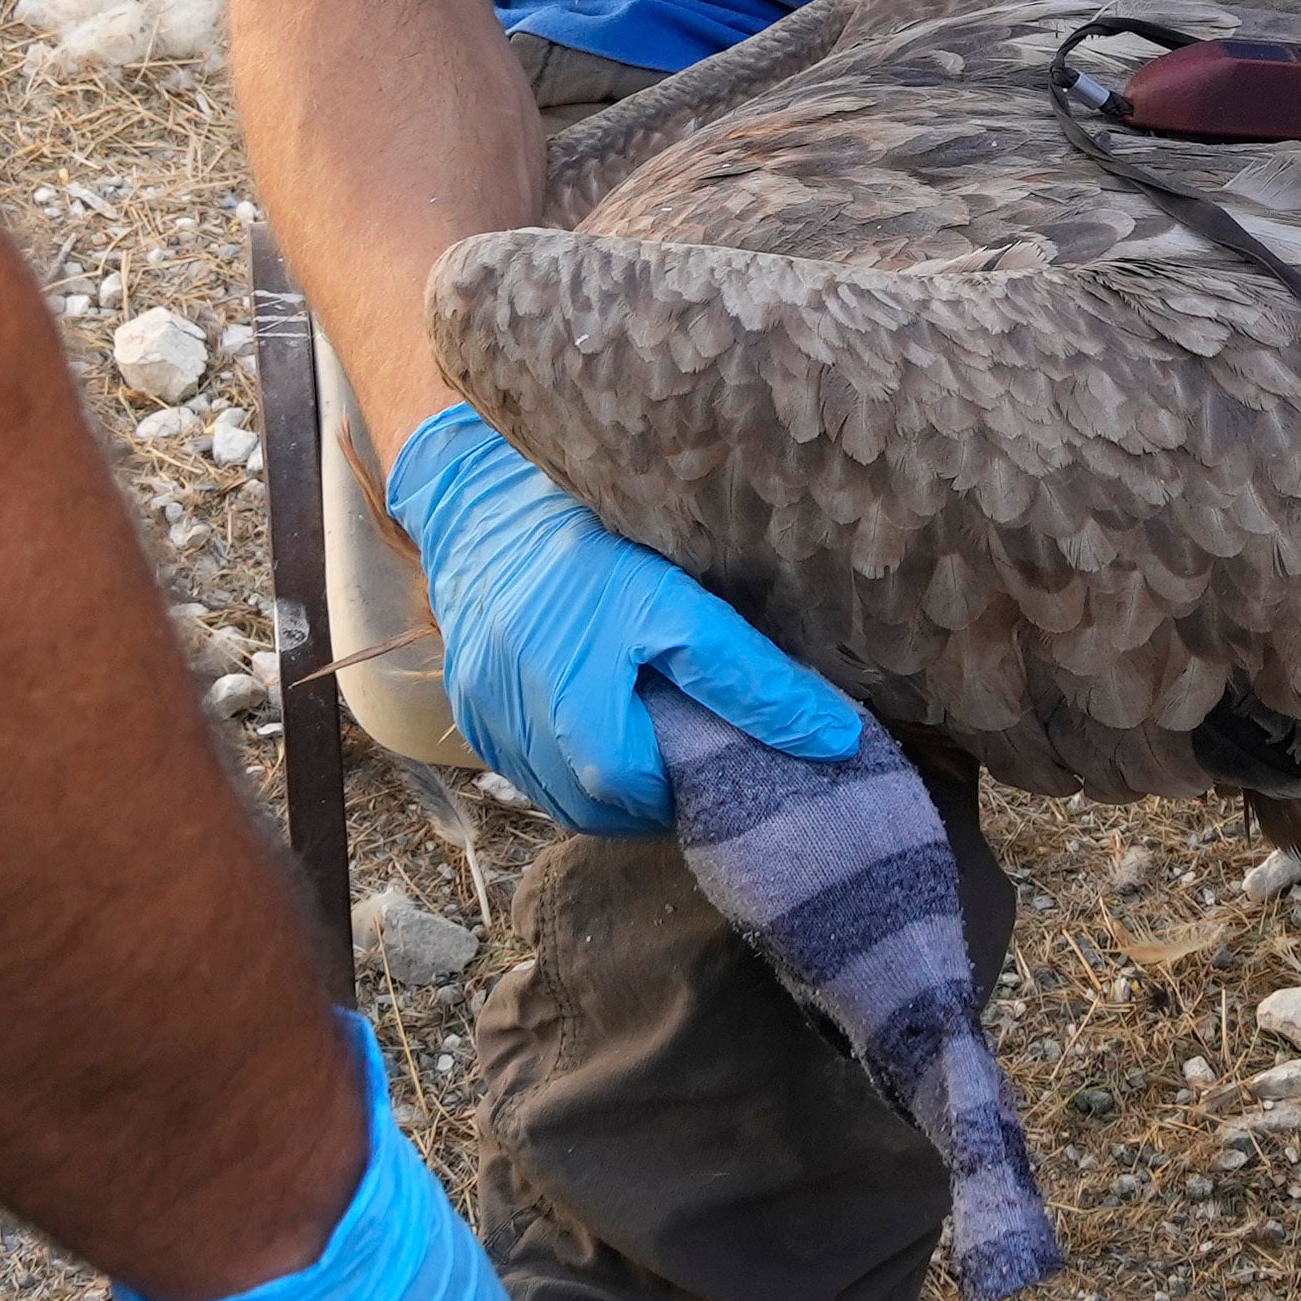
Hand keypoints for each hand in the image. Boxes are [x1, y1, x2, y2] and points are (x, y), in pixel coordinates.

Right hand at [384, 400, 866, 836]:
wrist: (488, 494)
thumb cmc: (596, 541)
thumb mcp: (683, 605)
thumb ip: (754, 681)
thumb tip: (833, 740)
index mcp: (574, 702)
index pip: (635, 792)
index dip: (683, 789)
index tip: (721, 762)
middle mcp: (520, 720)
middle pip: (591, 806)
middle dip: (647, 795)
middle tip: (693, 756)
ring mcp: (485, 716)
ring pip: (555, 794)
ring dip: (606, 788)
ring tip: (652, 745)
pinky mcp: (467, 704)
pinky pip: (521, 765)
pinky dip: (564, 765)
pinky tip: (598, 726)